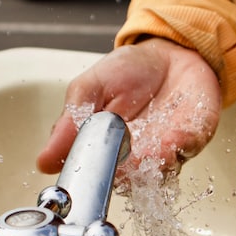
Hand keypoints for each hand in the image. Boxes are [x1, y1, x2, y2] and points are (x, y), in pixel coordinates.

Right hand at [36, 38, 221, 175]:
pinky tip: (172, 136)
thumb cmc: (126, 72)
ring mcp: (163, 154)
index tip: (85, 170)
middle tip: (115, 157)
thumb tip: (43, 161)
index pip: (91, 176)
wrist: (170, 53)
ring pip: (155, 174)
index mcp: (102, 151)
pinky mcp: (191, 141)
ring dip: (150, 163)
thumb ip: (70, 123)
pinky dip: (179, 144)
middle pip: (125, 182)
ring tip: (142, 148)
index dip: (89, 177)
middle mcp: (132, 160)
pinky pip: (186, 149)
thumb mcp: (88, 89)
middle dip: (121, 172)